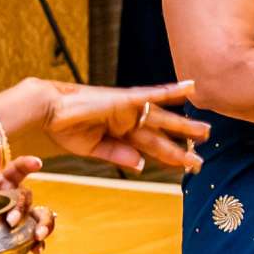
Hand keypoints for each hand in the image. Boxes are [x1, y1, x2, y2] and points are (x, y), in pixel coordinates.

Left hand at [0, 155, 57, 250]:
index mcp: (0, 186)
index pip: (15, 171)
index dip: (26, 165)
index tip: (38, 163)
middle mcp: (16, 199)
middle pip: (26, 196)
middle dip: (21, 207)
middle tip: (10, 222)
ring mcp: (24, 216)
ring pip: (42, 214)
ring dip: (44, 223)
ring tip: (38, 236)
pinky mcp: (25, 233)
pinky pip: (39, 235)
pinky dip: (40, 242)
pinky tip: (37, 250)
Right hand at [39, 81, 206, 173]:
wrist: (46, 111)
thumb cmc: (64, 127)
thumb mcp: (93, 149)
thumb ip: (118, 155)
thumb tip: (141, 166)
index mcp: (122, 132)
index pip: (153, 146)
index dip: (171, 157)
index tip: (190, 167)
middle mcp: (130, 119)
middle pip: (163, 132)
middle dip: (184, 142)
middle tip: (205, 152)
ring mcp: (129, 109)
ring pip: (163, 118)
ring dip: (184, 125)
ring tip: (207, 131)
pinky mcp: (124, 99)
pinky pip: (153, 94)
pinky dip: (172, 91)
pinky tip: (191, 87)